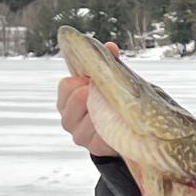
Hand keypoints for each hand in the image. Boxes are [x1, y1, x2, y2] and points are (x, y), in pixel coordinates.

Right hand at [57, 41, 121, 157]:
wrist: (128, 134)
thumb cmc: (116, 102)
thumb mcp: (112, 83)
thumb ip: (109, 64)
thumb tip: (110, 47)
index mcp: (68, 99)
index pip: (66, 85)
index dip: (82, 80)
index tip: (95, 78)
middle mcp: (69, 119)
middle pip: (74, 102)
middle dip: (92, 94)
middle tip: (105, 91)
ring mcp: (80, 135)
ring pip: (87, 120)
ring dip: (102, 112)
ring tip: (114, 108)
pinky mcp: (94, 148)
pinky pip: (100, 138)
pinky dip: (110, 130)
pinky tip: (118, 124)